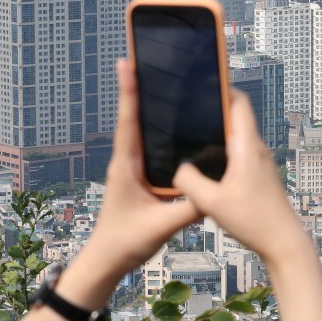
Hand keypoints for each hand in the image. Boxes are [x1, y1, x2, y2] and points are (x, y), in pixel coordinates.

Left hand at [56, 60, 200, 307]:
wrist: (106, 261)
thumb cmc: (125, 243)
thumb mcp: (161, 226)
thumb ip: (188, 209)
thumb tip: (215, 191)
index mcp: (126, 167)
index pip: (128, 123)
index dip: (129, 92)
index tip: (126, 63)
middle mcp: (125, 163)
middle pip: (133, 118)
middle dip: (138, 88)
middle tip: (142, 59)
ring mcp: (130, 170)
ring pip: (140, 131)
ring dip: (146, 107)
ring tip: (156, 81)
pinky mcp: (138, 179)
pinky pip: (148, 148)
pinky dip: (154, 130)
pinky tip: (168, 124)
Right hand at [172, 90, 309, 267]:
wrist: (284, 243)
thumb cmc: (253, 220)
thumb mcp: (212, 202)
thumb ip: (190, 181)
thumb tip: (179, 169)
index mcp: (247, 147)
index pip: (239, 103)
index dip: (222, 89)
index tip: (201, 84)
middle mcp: (256, 150)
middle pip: (237, 118)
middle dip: (214, 110)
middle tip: (188, 109)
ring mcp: (260, 164)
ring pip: (237, 137)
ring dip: (218, 133)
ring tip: (191, 134)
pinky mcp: (259, 178)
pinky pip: (239, 154)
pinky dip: (223, 152)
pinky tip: (206, 165)